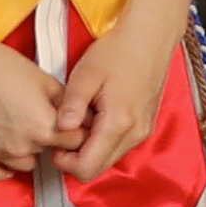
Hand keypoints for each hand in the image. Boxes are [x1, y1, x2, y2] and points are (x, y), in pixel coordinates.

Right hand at [0, 31, 76, 181]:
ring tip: (18, 128)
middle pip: (50, 153)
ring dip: (28, 151)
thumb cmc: (0, 65)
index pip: (76, 142)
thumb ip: (66, 104)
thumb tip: (82, 118)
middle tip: (38, 118)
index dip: (77, 130)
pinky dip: (4, 165)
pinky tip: (5, 148)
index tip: (72, 123)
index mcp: (44, 127)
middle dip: (51, 139)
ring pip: (25, 165)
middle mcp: (22, 147)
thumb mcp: (44, 79)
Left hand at [53, 14, 183, 181]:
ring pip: (109, 159)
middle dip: (76, 158)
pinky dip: (103, 141)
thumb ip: (71, 106)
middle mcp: (135, 133)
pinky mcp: (146, 126)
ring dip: (90, 149)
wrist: (150, 37)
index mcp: (118, 123)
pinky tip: (95, 117)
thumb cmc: (118, 51)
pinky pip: (119, 146)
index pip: (87, 168)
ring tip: (80, 121)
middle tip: (64, 132)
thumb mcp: (85, 75)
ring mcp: (143, 131)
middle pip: (98, 169)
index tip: (55, 142)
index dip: (65, 162)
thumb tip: (60, 130)